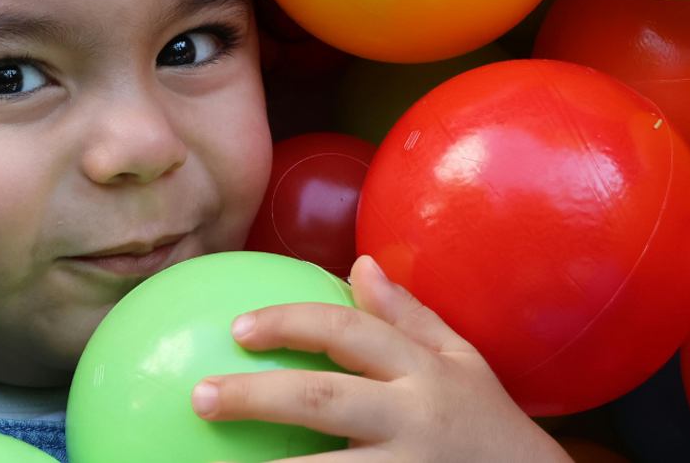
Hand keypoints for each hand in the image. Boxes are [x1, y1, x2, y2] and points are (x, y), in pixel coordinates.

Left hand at [189, 255, 572, 462]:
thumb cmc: (489, 426)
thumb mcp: (462, 363)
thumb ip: (409, 317)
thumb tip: (359, 264)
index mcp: (424, 371)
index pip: (347, 332)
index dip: (289, 324)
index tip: (236, 329)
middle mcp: (415, 419)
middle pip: (324, 401)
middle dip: (256, 396)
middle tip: (199, 396)